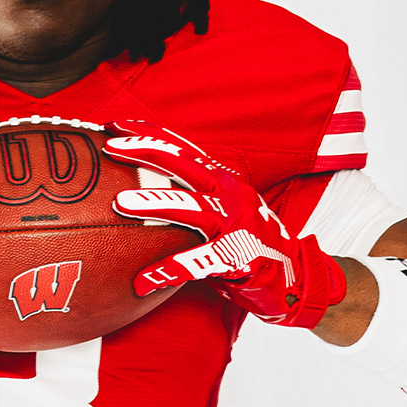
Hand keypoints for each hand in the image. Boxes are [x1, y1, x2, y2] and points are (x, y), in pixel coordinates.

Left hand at [102, 120, 344, 327]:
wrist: (294, 275)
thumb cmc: (249, 241)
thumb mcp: (225, 208)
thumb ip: (193, 194)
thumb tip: (145, 187)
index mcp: (223, 180)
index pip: (182, 148)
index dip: (150, 133)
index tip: (116, 125)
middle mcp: (230, 194)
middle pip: (184, 165)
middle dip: (147, 152)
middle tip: (112, 149)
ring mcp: (235, 224)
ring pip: (191, 207)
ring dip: (154, 203)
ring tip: (120, 202)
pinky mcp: (238, 256)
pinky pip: (198, 262)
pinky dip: (169, 271)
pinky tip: (144, 281)